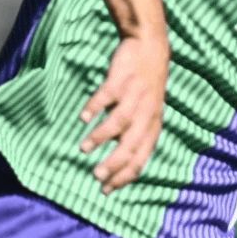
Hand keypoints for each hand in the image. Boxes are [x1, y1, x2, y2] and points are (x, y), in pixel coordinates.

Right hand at [78, 31, 169, 192]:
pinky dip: (95, 108)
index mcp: (152, 126)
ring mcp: (134, 96)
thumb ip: (135, 136)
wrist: (150, 48)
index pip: (141, 158)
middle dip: (114, 164)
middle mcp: (146, 114)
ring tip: (84, 149)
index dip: (125, 176)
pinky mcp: (121, 80)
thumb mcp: (149, 114)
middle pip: (131, 145)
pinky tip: (83, 118)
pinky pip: (107, 96)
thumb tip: (117, 163)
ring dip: (100, 138)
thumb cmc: (146, 88)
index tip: (107, 190)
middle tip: (97, 176)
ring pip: (119, 123)